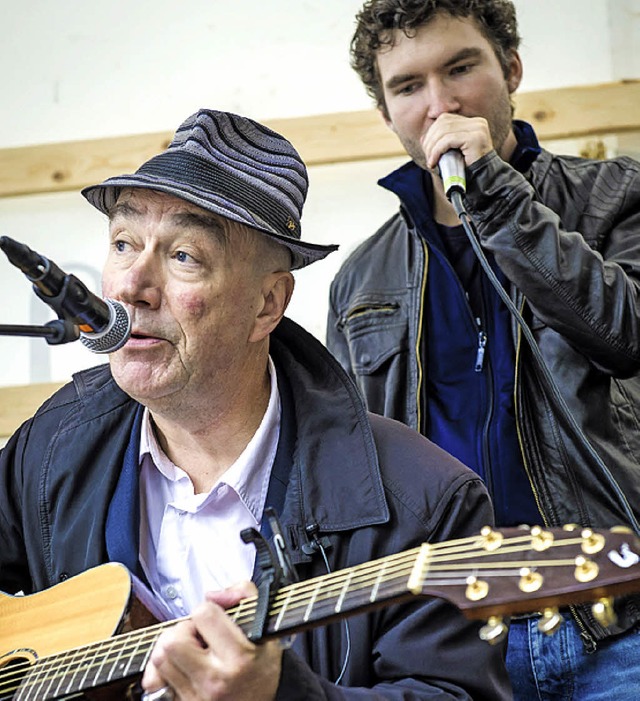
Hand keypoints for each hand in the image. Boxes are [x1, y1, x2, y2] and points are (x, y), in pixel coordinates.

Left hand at [141, 581, 282, 700]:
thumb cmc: (262, 669)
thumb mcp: (265, 627)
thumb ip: (245, 594)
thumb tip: (213, 595)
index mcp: (238, 658)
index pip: (203, 615)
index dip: (208, 609)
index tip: (216, 619)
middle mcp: (214, 680)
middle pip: (172, 640)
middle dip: (183, 630)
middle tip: (198, 635)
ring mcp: (196, 696)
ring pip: (159, 659)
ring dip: (170, 648)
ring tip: (189, 650)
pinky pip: (156, 682)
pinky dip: (162, 670)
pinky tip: (180, 666)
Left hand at [422, 113, 493, 170]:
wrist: (485, 181)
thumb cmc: (468, 168)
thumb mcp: (453, 151)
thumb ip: (442, 141)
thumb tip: (423, 138)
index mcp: (472, 122)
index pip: (445, 119)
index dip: (432, 133)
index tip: (427, 149)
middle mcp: (477, 122)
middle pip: (443, 123)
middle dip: (430, 140)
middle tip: (428, 157)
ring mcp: (477, 128)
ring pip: (443, 131)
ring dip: (432, 147)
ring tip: (431, 161)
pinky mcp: (474, 138)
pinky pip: (447, 140)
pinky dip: (436, 151)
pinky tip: (434, 162)